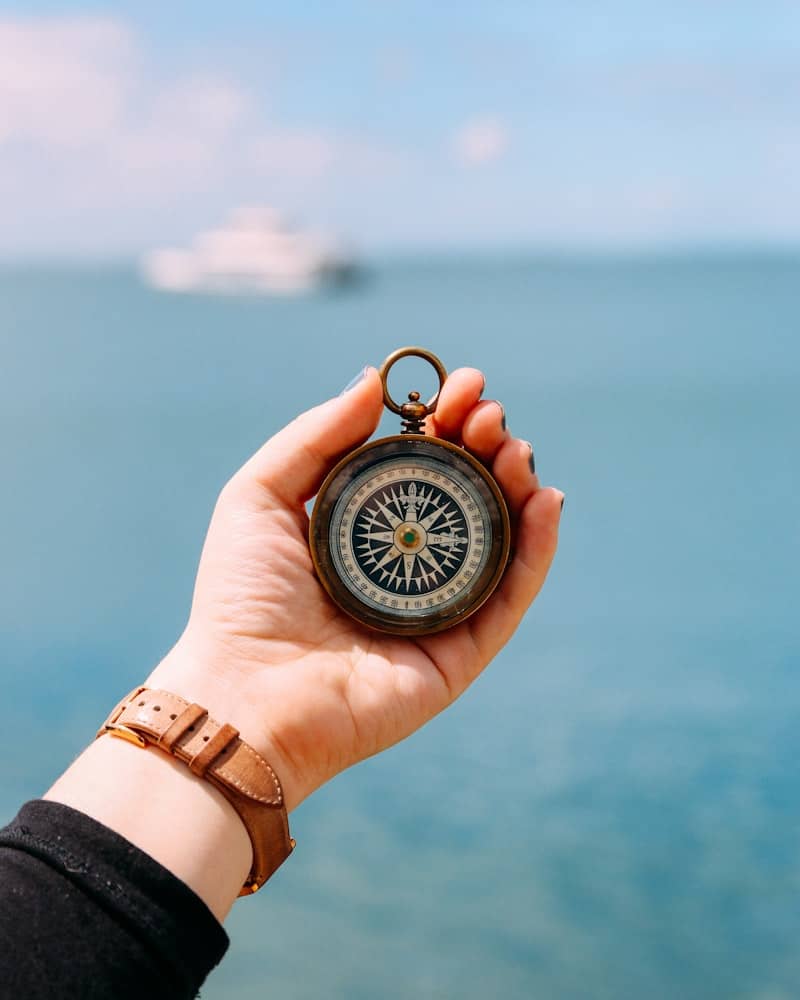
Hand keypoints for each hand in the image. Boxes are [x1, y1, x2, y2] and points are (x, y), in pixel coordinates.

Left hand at [148, 365, 562, 810]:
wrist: (245, 694)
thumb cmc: (241, 597)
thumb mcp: (260, 495)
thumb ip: (317, 435)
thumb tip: (375, 381)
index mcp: (361, 529)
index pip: (420, 464)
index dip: (447, 422)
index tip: (462, 386)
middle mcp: (404, 565)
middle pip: (466, 496)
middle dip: (485, 446)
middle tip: (488, 416)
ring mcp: (437, 608)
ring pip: (499, 541)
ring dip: (518, 487)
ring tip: (516, 448)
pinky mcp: (461, 653)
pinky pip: (511, 596)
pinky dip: (537, 550)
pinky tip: (544, 502)